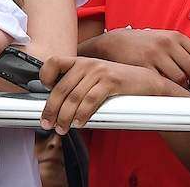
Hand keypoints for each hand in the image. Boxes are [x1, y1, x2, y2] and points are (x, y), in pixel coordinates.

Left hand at [39, 55, 187, 133]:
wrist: (146, 82)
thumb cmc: (117, 84)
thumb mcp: (94, 78)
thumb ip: (78, 84)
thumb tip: (58, 103)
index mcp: (80, 61)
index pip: (53, 62)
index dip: (45, 76)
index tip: (43, 92)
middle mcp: (87, 64)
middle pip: (61, 88)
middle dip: (51, 109)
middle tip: (47, 123)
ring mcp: (99, 72)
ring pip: (74, 97)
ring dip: (65, 117)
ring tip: (62, 128)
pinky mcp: (111, 82)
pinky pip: (91, 100)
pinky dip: (82, 114)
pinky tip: (79, 123)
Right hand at [80, 27, 189, 94]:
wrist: (113, 42)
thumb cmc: (144, 44)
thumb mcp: (166, 40)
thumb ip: (187, 51)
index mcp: (176, 36)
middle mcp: (167, 44)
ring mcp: (155, 55)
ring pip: (181, 79)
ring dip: (185, 90)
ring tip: (183, 93)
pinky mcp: (143, 66)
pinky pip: (163, 83)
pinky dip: (170, 91)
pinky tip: (170, 92)